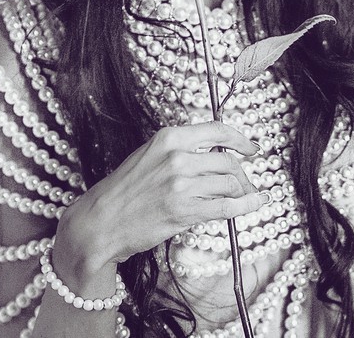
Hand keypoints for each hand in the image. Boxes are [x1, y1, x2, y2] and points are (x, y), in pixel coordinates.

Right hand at [56, 121, 264, 272]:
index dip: (240, 139)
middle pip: (227, 160)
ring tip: (243, 197)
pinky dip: (246, 206)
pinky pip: (226, 206)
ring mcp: (181, 184)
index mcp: (169, 138)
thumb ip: (181, 151)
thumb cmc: (123, 191)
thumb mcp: (149, 155)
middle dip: (242, 173)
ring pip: (229, 183)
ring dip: (242, 192)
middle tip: (245, 183)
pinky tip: (253, 204)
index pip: (217, 130)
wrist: (100, 222)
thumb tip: (215, 156)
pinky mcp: (184, 210)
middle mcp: (177, 157)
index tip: (250, 148)